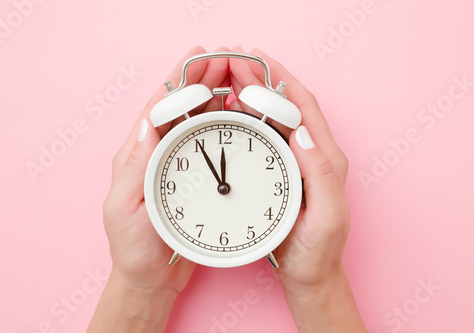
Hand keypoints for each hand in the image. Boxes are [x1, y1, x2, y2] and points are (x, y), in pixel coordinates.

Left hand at [87, 46, 230, 332]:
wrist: (151, 279)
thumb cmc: (133, 248)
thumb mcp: (125, 208)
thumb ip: (135, 167)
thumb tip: (147, 124)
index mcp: (138, 155)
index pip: (158, 107)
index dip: (179, 79)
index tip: (199, 57)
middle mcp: (157, 154)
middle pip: (181, 106)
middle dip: (202, 79)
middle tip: (226, 59)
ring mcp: (178, 165)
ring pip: (198, 121)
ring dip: (215, 96)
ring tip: (235, 77)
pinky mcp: (195, 180)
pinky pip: (210, 145)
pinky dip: (224, 125)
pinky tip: (238, 114)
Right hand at [229, 47, 366, 331]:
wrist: (309, 274)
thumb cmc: (317, 251)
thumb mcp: (325, 217)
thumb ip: (320, 174)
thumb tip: (304, 133)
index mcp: (325, 158)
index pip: (304, 108)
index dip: (281, 80)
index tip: (255, 61)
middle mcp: (312, 153)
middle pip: (287, 104)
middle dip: (261, 78)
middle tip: (233, 60)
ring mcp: (295, 161)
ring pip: (273, 116)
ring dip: (252, 93)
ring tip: (228, 77)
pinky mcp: (280, 171)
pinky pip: (263, 136)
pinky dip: (246, 117)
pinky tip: (230, 111)